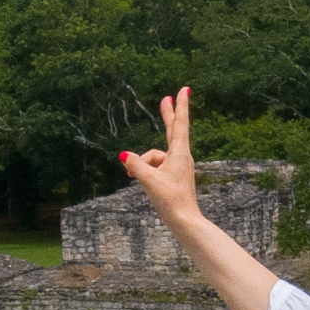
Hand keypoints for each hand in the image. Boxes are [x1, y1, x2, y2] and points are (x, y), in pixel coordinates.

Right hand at [117, 84, 204, 229]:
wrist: (184, 221)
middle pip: (172, 130)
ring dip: (142, 164)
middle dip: (167, 115)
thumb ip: (135, 165)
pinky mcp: (173, 176)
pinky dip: (145, 171)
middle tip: (166, 98)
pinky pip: (155, 167)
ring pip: (154, 157)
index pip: (180, 123)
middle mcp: (180, 157)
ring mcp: (177, 166)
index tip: (184, 89)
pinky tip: (137, 180)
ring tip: (134, 178)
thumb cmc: (170, 200)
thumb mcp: (149, 180)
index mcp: (179, 153)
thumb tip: (124, 155)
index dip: (180, 105)